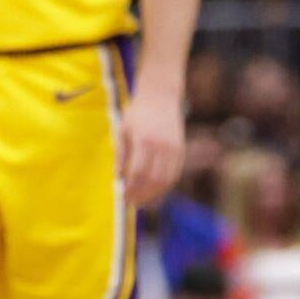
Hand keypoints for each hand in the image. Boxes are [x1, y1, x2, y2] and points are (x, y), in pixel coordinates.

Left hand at [119, 86, 186, 207]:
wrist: (161, 96)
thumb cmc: (138, 113)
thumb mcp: (123, 130)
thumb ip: (121, 155)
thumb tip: (118, 178)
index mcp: (144, 140)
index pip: (137, 172)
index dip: (131, 188)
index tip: (123, 197)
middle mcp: (161, 145)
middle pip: (152, 179)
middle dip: (142, 195)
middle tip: (132, 203)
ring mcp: (173, 148)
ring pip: (165, 180)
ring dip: (154, 194)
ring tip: (143, 200)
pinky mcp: (180, 149)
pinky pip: (174, 173)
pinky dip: (164, 186)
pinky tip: (155, 190)